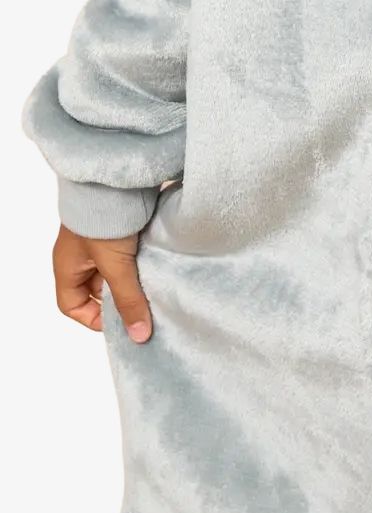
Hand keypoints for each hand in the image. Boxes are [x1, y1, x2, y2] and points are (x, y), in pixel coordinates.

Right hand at [52, 224, 152, 343]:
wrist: (116, 177)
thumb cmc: (101, 219)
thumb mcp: (115, 265)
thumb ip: (128, 299)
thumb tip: (139, 336)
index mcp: (68, 266)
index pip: (72, 305)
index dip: (93, 318)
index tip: (121, 322)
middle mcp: (83, 256)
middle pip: (98, 291)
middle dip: (120, 301)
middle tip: (145, 309)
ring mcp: (103, 242)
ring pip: (118, 273)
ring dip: (136, 281)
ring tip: (156, 290)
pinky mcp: (124, 229)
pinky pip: (132, 255)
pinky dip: (145, 264)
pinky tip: (161, 269)